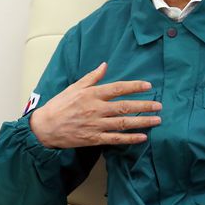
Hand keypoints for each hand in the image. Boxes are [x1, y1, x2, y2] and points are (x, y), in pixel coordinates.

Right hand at [29, 62, 161, 147]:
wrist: (45, 127)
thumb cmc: (59, 105)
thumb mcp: (74, 87)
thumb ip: (91, 77)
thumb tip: (104, 65)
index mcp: (92, 94)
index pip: (118, 88)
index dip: (134, 86)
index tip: (148, 86)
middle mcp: (96, 109)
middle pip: (125, 106)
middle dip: (144, 106)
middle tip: (159, 105)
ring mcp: (96, 125)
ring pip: (124, 123)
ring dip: (142, 121)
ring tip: (157, 120)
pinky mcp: (94, 139)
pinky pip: (116, 139)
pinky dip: (130, 138)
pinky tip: (142, 137)